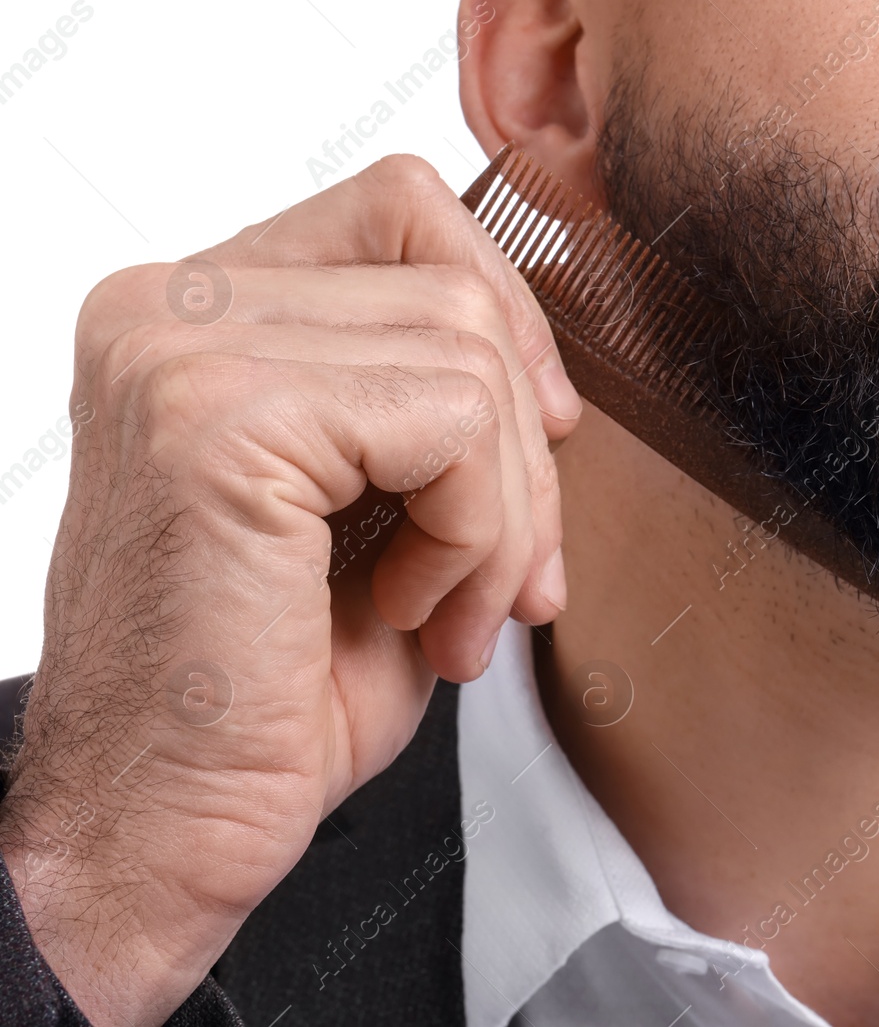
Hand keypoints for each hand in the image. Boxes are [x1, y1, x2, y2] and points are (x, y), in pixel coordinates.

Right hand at [0, 155, 578, 1025]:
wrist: (166, 829)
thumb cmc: (269, 694)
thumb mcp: (383, 514)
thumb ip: (440, 408)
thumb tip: (551, 366)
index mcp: (198, 318)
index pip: (402, 209)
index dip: (503, 317)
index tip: (540, 436)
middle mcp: (167, 310)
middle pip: (451, 285)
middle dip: (523, 450)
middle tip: (505, 579)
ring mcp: (180, 351)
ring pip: (467, 351)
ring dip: (504, 512)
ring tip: (450, 612)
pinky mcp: (217, 417)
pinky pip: (451, 423)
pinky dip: (477, 534)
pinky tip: (411, 613)